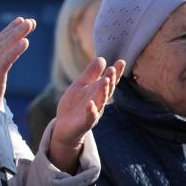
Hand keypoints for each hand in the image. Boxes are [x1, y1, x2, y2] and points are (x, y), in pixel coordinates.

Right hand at [0, 17, 35, 125]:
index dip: (8, 31)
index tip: (20, 21)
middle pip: (1, 40)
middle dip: (15, 29)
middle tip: (29, 20)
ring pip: (4, 46)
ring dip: (18, 34)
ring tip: (29, 24)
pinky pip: (6, 60)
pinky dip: (16, 50)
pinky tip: (25, 42)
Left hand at [49, 58, 123, 173]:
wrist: (64, 127)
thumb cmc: (75, 105)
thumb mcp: (81, 85)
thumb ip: (91, 73)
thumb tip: (102, 58)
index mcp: (98, 93)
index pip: (109, 82)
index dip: (116, 73)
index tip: (121, 61)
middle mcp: (98, 102)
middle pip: (106, 90)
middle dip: (110, 80)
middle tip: (112, 69)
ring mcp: (92, 113)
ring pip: (100, 102)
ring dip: (104, 92)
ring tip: (106, 80)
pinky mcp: (84, 123)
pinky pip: (89, 117)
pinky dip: (90, 110)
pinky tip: (90, 104)